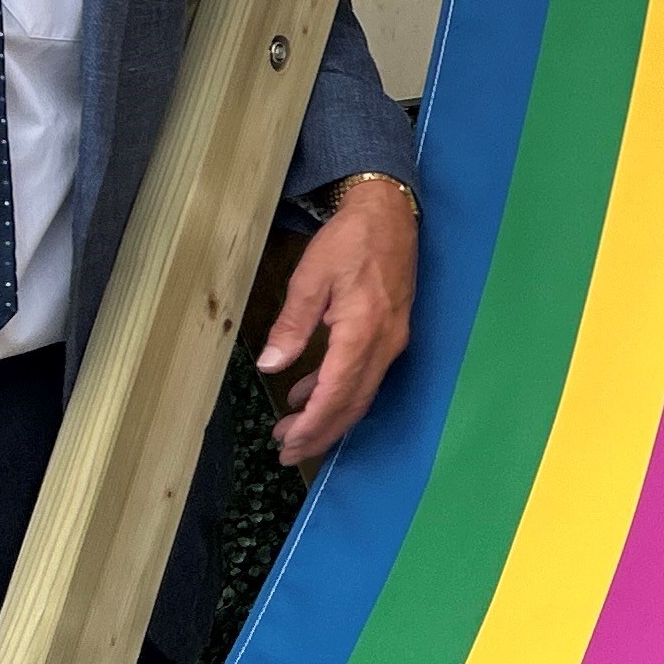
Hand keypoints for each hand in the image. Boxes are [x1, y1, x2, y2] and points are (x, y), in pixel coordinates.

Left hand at [258, 177, 415, 465]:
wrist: (390, 212)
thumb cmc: (349, 239)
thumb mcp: (311, 276)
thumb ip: (292, 323)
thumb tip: (272, 366)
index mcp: (363, 331)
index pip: (337, 392)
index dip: (313, 424)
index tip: (289, 444)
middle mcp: (384, 344)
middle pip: (353, 403)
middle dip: (320, 432)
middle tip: (286, 452)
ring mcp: (391, 340)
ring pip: (361, 393)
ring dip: (328, 416)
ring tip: (292, 430)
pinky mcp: (390, 333)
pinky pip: (364, 374)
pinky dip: (337, 390)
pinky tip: (308, 392)